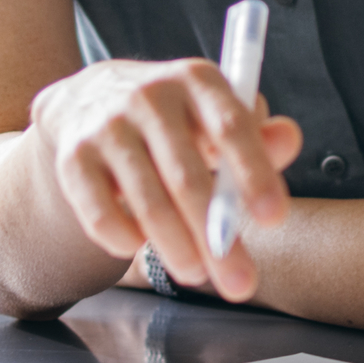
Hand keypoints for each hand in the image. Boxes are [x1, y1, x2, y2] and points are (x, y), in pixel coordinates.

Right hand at [28, 58, 300, 303]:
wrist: (89, 100)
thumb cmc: (174, 120)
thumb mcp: (216, 117)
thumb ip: (256, 136)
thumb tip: (289, 139)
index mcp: (196, 80)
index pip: (231, 126)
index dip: (254, 174)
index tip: (274, 218)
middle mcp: (149, 96)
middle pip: (187, 175)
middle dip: (216, 236)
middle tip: (239, 282)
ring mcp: (107, 125)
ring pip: (146, 197)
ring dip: (174, 245)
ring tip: (196, 274)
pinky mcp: (73, 156)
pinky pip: (98, 209)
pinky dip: (121, 235)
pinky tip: (136, 247)